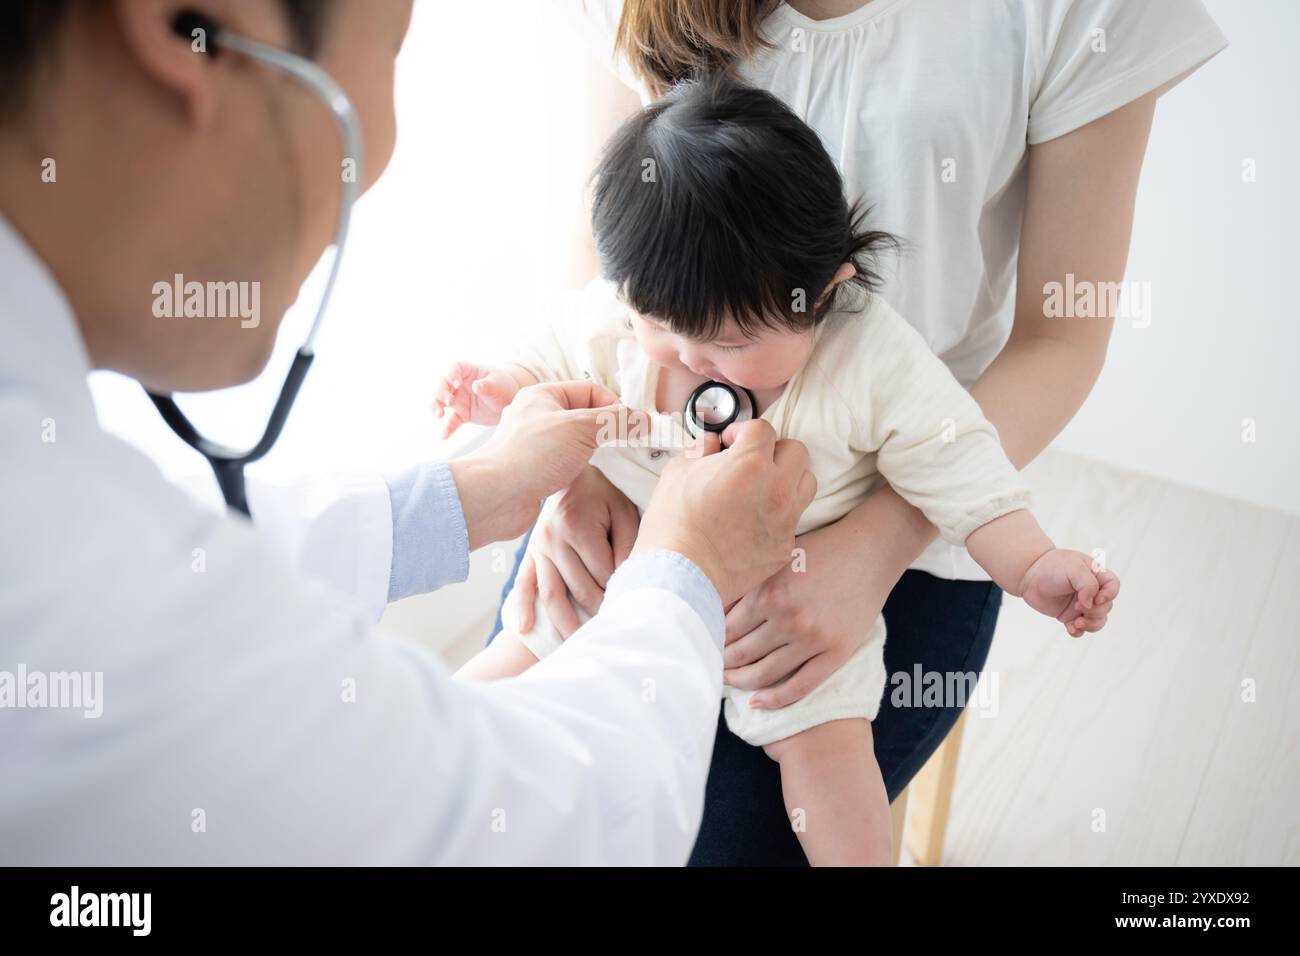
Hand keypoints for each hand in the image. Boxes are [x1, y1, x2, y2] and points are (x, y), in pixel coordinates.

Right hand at [432, 360, 523, 438]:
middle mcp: (459, 384)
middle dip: (441, 392)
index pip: (454, 367)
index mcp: (468, 371)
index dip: (451, 374)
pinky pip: (452, 421)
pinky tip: (444, 436)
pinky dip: (447, 428)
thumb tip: (476, 386)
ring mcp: (459, 399)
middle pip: (442, 384)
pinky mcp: (462, 414)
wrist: (510, 403)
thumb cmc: (504, 387)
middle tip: (448, 402)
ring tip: (439, 415)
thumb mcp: (498, 385)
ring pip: (441, 402)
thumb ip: (487, 386)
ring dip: (436, 407)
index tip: (456, 384)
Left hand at [449, 380, 631, 549]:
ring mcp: (535, 443)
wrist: (495, 497)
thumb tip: (643, 419)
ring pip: (575, 439)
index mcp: (542, 395)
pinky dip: (580, 466)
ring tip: (608, 459)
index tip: (633, 424)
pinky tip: (586, 476)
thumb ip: (614, 422)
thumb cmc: (530, 456)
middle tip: (626, 441)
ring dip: (594, 448)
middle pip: (584, 414)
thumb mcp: (580, 429)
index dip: (614, 405)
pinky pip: (565, 460)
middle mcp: (536, 415)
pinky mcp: (534, 468)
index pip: (590, 390)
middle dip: (606, 428)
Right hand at [509, 466, 640, 636]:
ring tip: (576, 646)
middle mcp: (553, 540)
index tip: (632, 603)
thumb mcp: (624, 511)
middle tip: (613, 630)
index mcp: (578, 527)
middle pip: (578, 589)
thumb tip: (625, 579)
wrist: (569, 474)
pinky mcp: (530, 554)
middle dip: (597, 612)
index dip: (619, 590)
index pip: (602, 573)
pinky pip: (523, 584)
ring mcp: (538, 548)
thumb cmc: (603, 495)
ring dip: (564, 623)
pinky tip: (524, 629)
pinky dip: (522, 608)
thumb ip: (628, 544)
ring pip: (551, 595)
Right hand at [632, 420, 816, 607]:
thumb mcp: (676, 473)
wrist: (680, 575)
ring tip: (762, 489)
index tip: (730, 443)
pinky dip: (778, 516)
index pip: (764, 429)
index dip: (743, 432)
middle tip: (750, 461)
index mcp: (750, 464)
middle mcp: (776, 489)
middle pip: (796, 451)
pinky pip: (792, 521)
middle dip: (772, 451)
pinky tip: (753, 522)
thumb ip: (699, 451)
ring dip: (787, 479)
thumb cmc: (673, 525)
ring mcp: (785, 520)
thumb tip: (710, 444)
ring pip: (806, 484)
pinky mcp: (784, 547)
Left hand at [722, 517, 885, 709]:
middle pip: (741, 653)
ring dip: (740, 681)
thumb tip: (715, 610)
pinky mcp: (835, 653)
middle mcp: (788, 618)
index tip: (700, 646)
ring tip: (727, 682)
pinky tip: (756, 702)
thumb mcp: (777, 559)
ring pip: (764, 673)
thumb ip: (750, 585)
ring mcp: (812, 639)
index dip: (710, 640)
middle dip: (721, 663)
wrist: (870, 552)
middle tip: (708, 668)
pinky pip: (800, 686)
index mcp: (768, 592)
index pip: (726, 628)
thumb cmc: (820, 550)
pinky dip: (774, 698)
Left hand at [1018, 549, 1120, 636]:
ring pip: (1097, 621)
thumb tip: (1090, 604)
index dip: (1110, 595)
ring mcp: (1081, 605)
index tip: (1096, 599)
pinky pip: (1081, 629)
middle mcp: (1091, 591)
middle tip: (1078, 607)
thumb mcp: (1073, 568)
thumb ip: (1087, 584)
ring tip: (1075, 623)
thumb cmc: (1052, 567)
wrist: (1028, 575)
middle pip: (1106, 607)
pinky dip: (1078, 632)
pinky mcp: (1069, 616)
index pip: (1114, 586)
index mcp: (1096, 575)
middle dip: (1095, 611)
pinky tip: (1070, 629)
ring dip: (1090, 625)